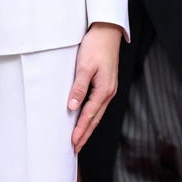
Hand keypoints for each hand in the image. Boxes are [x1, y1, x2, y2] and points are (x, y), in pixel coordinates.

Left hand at [68, 22, 121, 152]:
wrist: (107, 32)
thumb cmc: (95, 47)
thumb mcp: (84, 66)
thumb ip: (79, 88)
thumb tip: (73, 107)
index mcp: (104, 90)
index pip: (89, 115)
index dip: (80, 131)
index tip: (73, 143)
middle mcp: (108, 92)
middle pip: (95, 119)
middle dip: (85, 135)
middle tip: (75, 149)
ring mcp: (109, 89)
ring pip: (97, 113)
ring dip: (88, 127)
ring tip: (79, 139)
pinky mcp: (106, 84)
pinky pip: (98, 105)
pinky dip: (91, 116)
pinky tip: (86, 119)